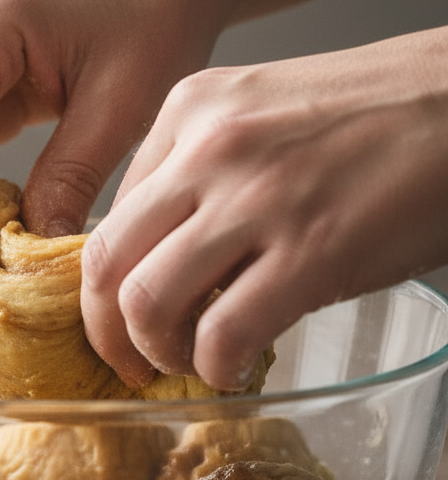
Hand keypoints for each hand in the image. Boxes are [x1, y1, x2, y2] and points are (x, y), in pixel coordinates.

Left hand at [82, 27, 447, 390]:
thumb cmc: (374, 114)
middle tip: (128, 359)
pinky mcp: (313, 250)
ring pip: (146, 301)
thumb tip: (156, 253)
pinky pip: (223, 333)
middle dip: (105, 329)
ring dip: (154, 351)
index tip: (121, 315)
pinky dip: (214, 367)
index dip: (106, 282)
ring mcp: (259, 198)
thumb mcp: (261, 113)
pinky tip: (231, 368)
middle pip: (105, 261)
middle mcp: (209, 148)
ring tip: (183, 362)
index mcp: (188, 110)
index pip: (108, 215)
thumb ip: (198, 170)